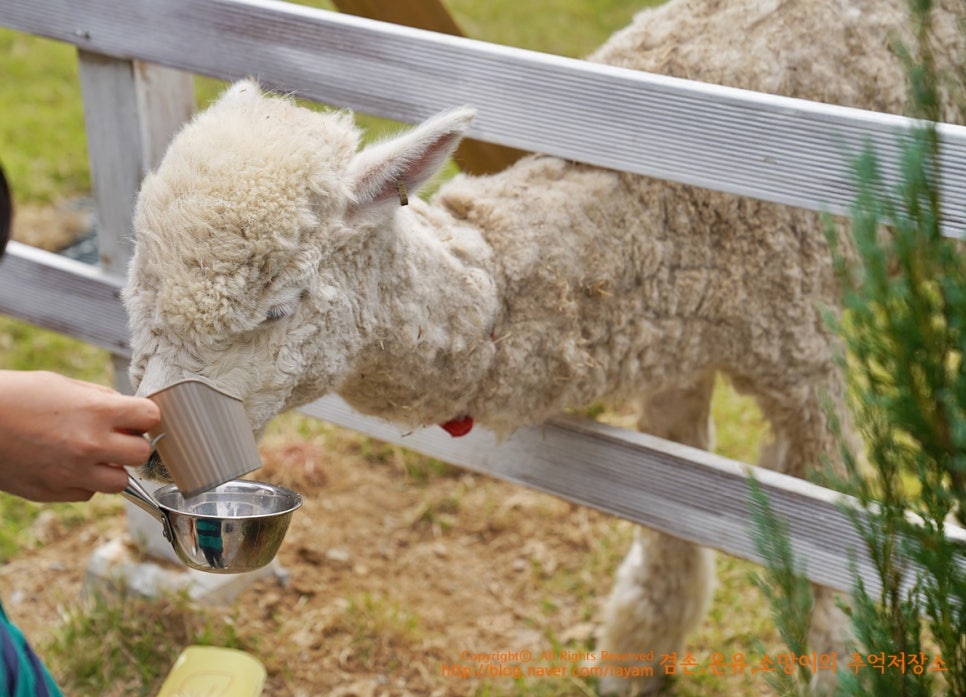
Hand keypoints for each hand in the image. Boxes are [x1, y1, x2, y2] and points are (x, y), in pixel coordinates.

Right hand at [0, 370, 160, 501]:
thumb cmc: (16, 396)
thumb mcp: (64, 385)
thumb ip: (101, 400)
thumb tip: (127, 412)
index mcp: (96, 412)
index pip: (151, 417)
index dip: (146, 416)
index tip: (137, 416)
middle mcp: (89, 445)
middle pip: (142, 454)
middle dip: (133, 444)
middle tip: (116, 437)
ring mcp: (71, 473)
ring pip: (120, 482)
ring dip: (113, 469)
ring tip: (92, 455)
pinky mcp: (52, 492)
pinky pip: (87, 494)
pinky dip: (85, 482)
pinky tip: (67, 465)